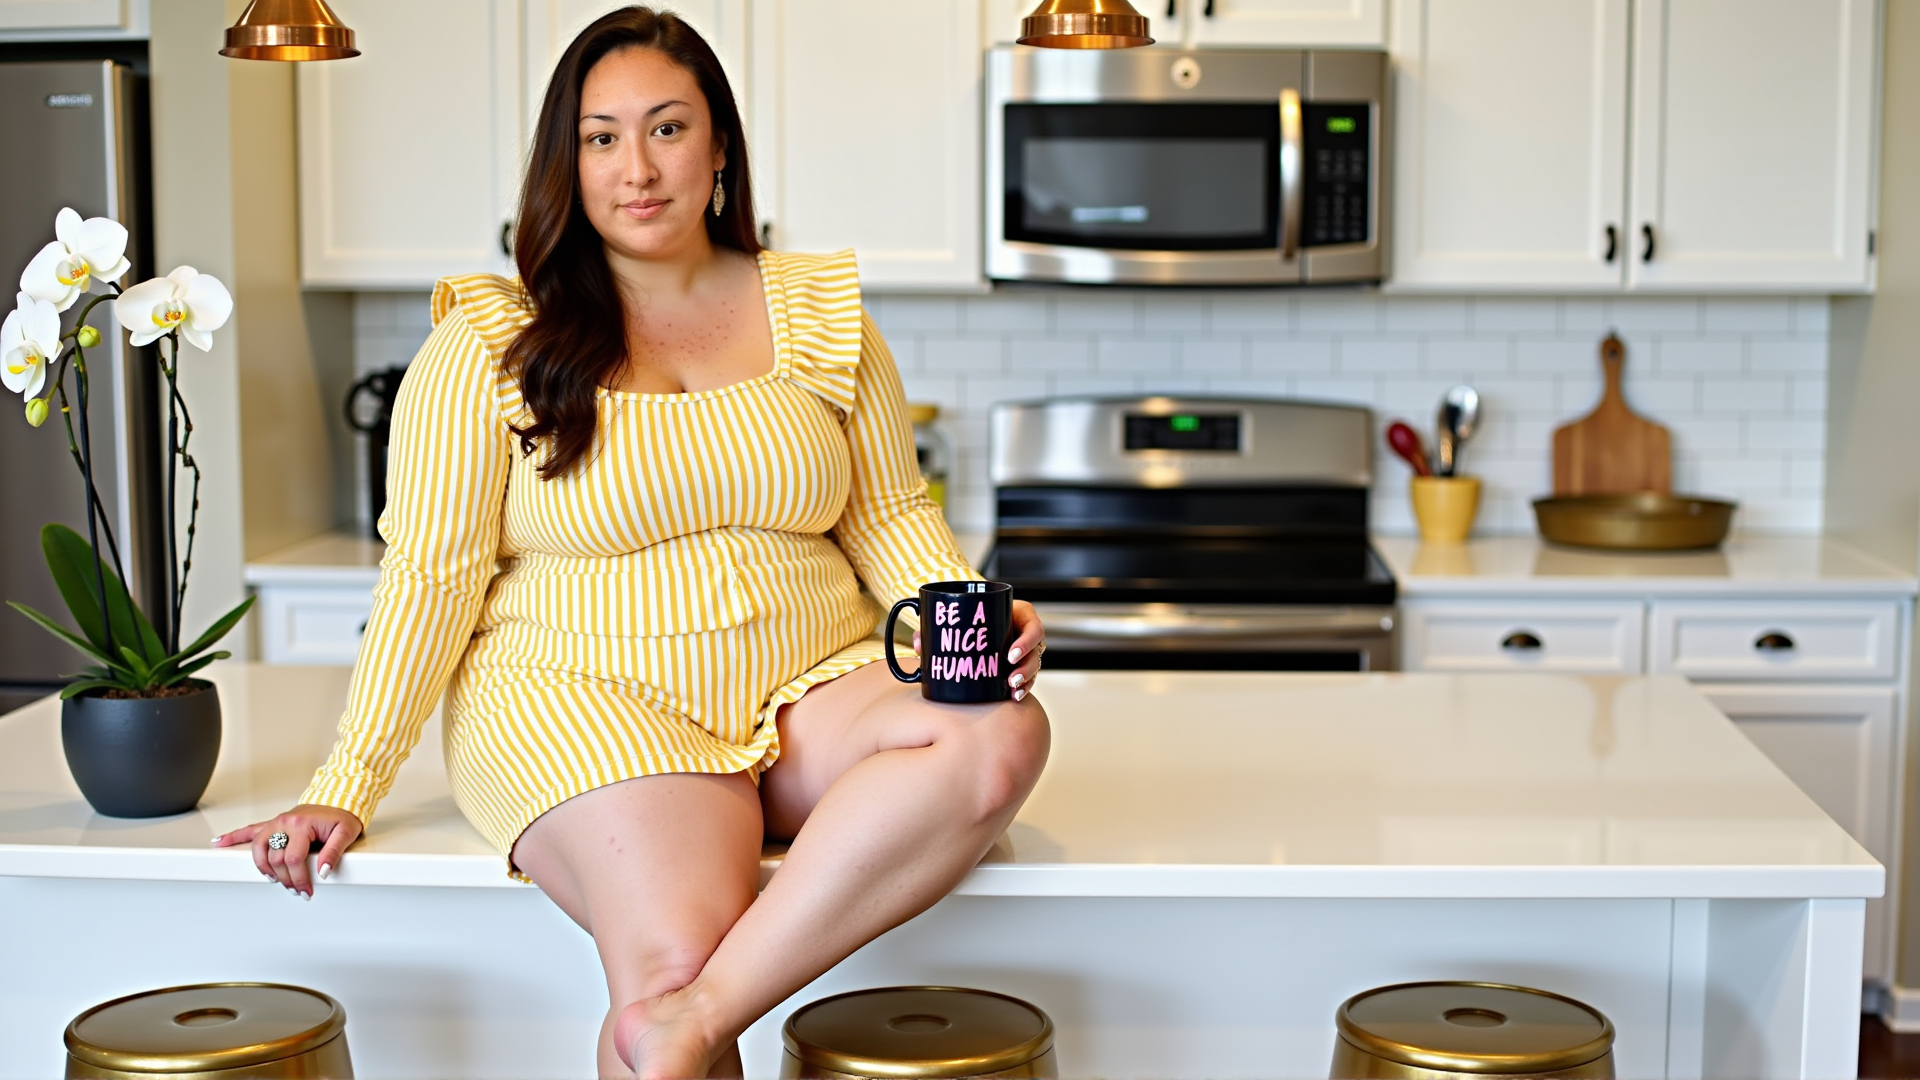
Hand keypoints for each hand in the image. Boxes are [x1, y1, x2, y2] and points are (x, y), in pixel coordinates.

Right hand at [212, 804, 362, 898]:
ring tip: (273, 880)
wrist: (339, 799)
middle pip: (275, 858)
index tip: (305, 891)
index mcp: (301, 825)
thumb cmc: (341, 816)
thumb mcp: (346, 833)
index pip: (293, 859)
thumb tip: (323, 871)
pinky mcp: (273, 823)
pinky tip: (219, 842)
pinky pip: (250, 829)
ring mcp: (276, 823)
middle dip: (285, 879)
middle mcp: (284, 822)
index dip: (299, 879)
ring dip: (263, 867)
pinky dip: (233, 836)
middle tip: (296, 890)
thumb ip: (334, 852)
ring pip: (259, 848)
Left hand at [910, 600, 1044, 700]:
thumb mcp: (959, 614)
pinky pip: (1028, 677)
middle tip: (1010, 676)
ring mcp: (1025, 650)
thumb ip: (935, 626)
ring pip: (1034, 666)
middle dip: (1026, 666)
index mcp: (1018, 614)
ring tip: (1012, 688)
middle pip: (1036, 651)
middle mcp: (1024, 633)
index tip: (1010, 654)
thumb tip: (919, 643)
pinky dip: (1023, 687)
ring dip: (1026, 679)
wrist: (973, 622)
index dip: (1027, 641)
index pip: (1034, 627)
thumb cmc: (969, 614)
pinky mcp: (1020, 664)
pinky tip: (1014, 695)